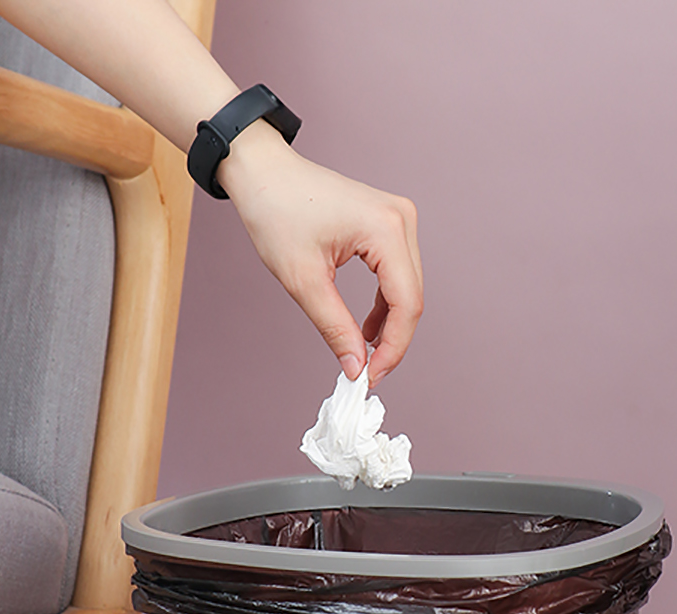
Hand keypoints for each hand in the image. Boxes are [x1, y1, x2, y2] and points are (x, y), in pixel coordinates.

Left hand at [218, 121, 422, 387]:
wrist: (263, 172)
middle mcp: (402, 220)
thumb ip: (335, 327)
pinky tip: (365, 328)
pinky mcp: (388, 224)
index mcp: (386, 229)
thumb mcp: (303, 280)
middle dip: (393, 341)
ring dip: (390, 326)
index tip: (370, 378)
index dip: (393, 348)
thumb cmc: (276, 211)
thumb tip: (356, 368)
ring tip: (363, 353)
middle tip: (366, 373)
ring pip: (408, 289)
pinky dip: (384, 306)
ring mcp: (398, 219)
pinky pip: (397, 275)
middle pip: (413, 298)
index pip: (407, 303)